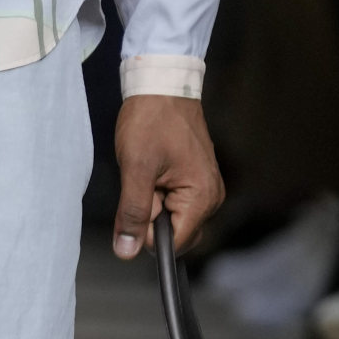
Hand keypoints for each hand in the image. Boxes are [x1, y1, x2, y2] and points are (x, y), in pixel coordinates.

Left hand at [113, 94, 223, 259]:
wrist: (162, 86)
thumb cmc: (151, 121)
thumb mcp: (135, 169)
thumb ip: (132, 214)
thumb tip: (127, 252)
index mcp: (202, 198)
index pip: (174, 243)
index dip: (148, 232)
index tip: (138, 202)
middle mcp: (211, 197)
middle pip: (175, 233)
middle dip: (152, 216)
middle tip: (143, 181)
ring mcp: (206, 188)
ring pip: (172, 217)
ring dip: (153, 202)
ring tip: (148, 171)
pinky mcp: (197, 180)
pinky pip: (174, 202)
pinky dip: (158, 191)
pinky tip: (153, 168)